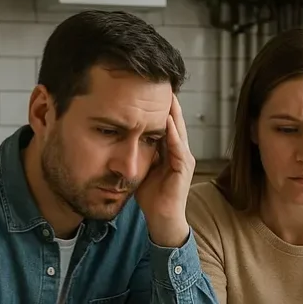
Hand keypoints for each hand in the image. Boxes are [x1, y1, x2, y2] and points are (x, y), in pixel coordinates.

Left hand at [136, 95, 195, 247]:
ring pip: (179, 130)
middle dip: (168, 103)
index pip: (166, 123)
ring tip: (167, 95)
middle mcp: (180, 152)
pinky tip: (166, 120)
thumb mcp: (141, 168)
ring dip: (173, 113)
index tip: (148, 88)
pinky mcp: (184, 169)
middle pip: (175, 121)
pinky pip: (179, 147)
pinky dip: (172, 133)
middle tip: (161, 82)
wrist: (162, 220)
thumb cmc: (151, 197)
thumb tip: (118, 136)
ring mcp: (185, 159)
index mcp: (170, 151)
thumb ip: (136, 151)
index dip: (159, 106)